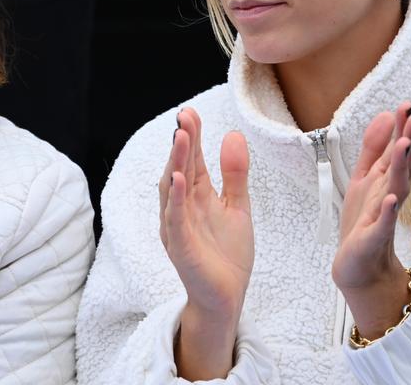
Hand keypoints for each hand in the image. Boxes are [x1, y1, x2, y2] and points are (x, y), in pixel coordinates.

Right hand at [159, 107, 252, 378]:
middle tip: (184, 117)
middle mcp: (182, 208)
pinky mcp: (181, 247)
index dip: (191, 136)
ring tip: (181, 137)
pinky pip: (175, 220)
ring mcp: (178, 227)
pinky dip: (176, 199)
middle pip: (179, 168)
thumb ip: (235, 174)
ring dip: (175, 163)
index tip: (190, 112)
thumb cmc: (227, 254)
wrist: (227, 297)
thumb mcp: (238, 206)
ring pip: (172, 190)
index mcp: (196, 196)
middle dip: (182, 142)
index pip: (191, 160)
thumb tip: (233, 134)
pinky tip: (179, 179)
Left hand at [332, 102, 410, 337]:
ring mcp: (385, 215)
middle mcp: (391, 194)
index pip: (398, 149)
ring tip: (403, 146)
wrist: (358, 265)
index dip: (402, 128)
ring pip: (396, 188)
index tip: (408, 104)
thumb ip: (374, 148)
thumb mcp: (364, 177)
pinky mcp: (375, 236)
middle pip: (404, 164)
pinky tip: (392, 200)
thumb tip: (386, 115)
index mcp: (387, 179)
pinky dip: (388, 211)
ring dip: (400, 168)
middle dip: (410, 141)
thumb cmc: (363, 220)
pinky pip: (384, 222)